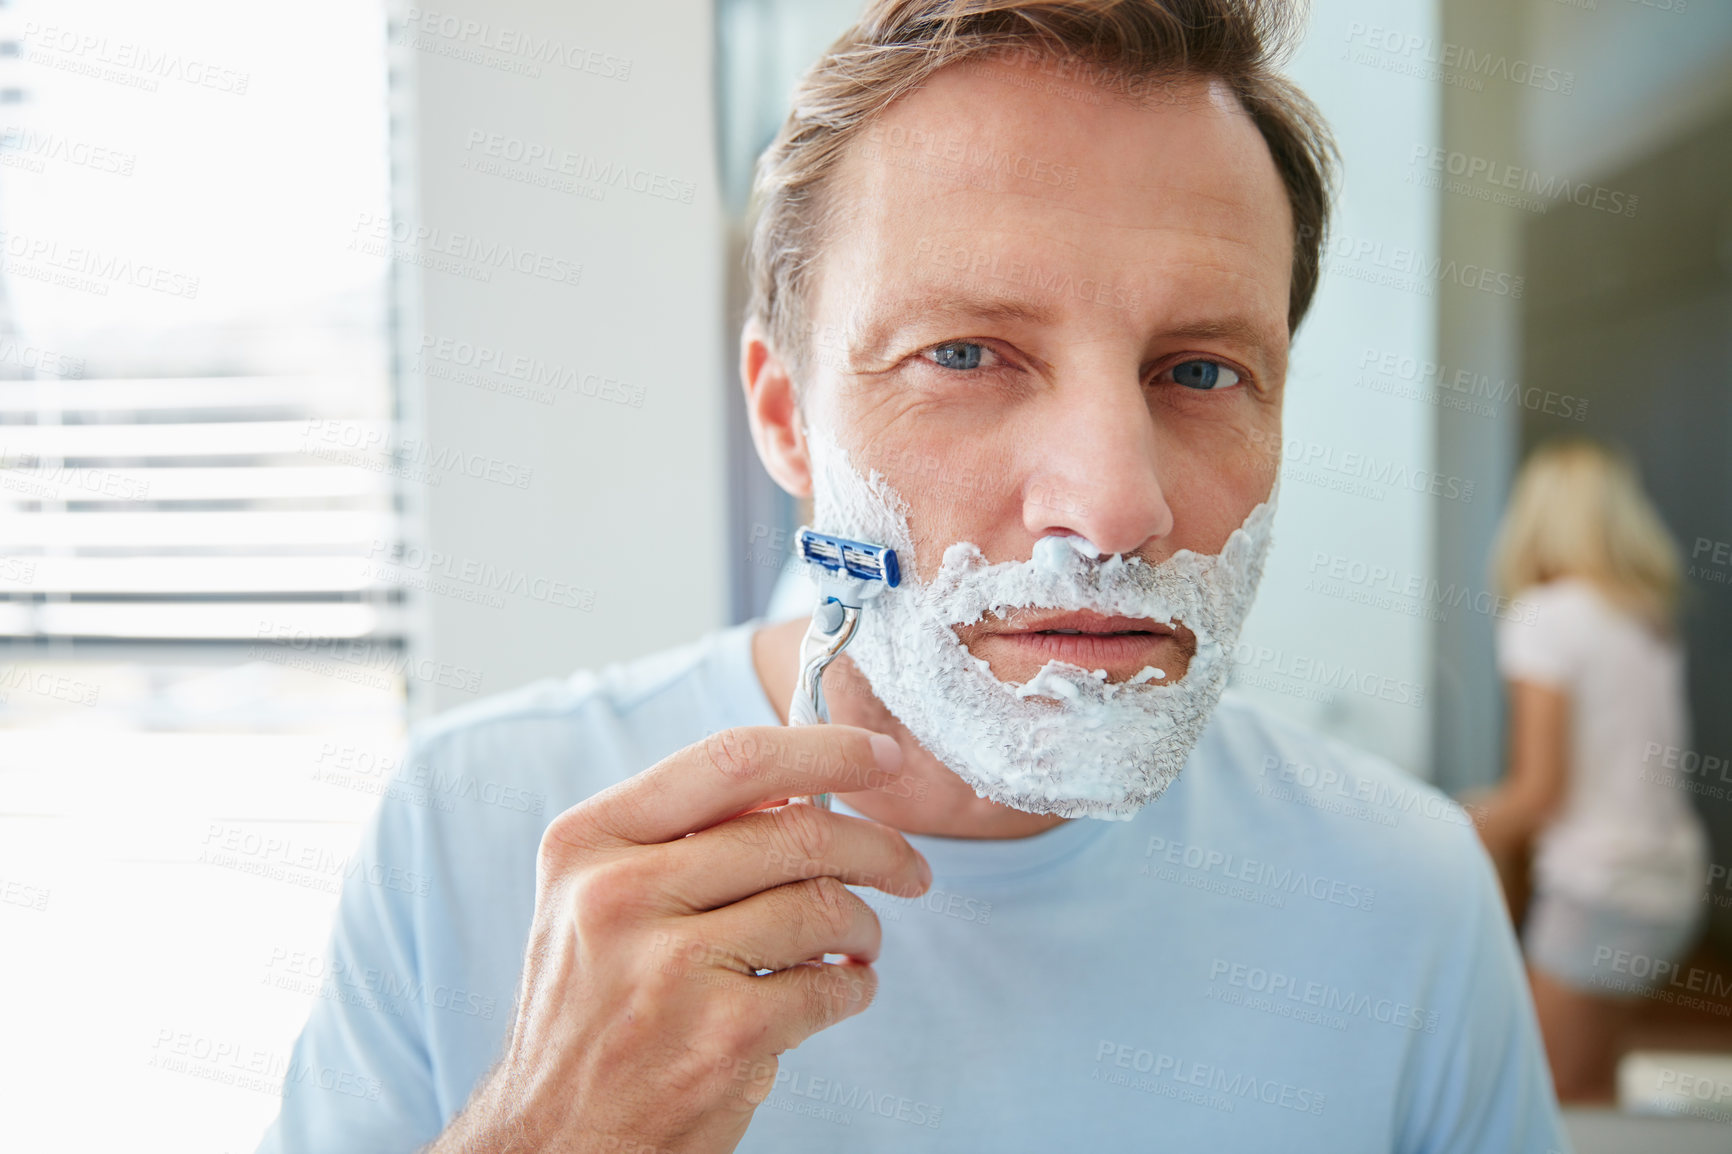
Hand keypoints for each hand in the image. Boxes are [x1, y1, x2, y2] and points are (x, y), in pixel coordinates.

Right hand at [427, 724, 930, 1153]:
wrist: (556, 1139)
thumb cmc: (592, 1013)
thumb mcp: (596, 901)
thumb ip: (680, 838)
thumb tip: (806, 785)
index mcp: (589, 842)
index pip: (732, 761)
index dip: (826, 748)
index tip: (881, 755)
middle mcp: (620, 894)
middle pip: (797, 831)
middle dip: (877, 847)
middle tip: (909, 868)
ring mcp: (671, 966)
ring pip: (823, 906)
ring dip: (865, 927)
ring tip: (859, 944)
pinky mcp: (722, 1035)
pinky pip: (830, 985)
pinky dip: (855, 988)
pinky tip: (840, 991)